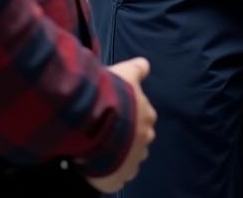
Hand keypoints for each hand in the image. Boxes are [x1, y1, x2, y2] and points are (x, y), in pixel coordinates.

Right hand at [86, 58, 156, 193]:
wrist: (95, 121)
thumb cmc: (113, 95)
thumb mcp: (125, 73)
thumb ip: (137, 69)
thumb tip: (145, 64)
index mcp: (147, 115)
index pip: (144, 115)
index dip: (131, 113)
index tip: (118, 111)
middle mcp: (145, 139)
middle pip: (139, 138)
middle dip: (128, 134)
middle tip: (109, 128)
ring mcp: (133, 160)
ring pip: (129, 158)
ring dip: (120, 153)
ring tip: (102, 145)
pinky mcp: (118, 178)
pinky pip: (116, 176)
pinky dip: (110, 171)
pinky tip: (99, 162)